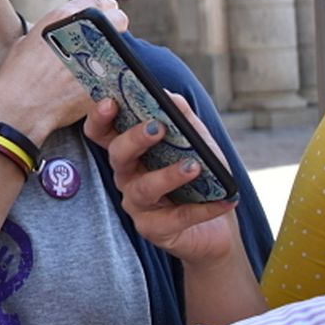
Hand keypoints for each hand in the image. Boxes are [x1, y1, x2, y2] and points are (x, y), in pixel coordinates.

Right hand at [0, 0, 129, 145]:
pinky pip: (121, 73)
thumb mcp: (29, 40)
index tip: (104, 17)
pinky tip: (100, 82)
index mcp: (64, 18)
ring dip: (116, 53)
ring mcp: (99, 56)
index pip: (99, 0)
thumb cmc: (18, 76)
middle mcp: (85, 33)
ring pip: (124, 46)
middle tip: (105, 41)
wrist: (20, 106)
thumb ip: (52, 29)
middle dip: (115, 29)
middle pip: (119, 20)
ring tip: (100, 64)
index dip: (104, 8)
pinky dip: (115, 76)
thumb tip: (62, 31)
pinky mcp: (107, 81)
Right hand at [83, 92, 241, 265]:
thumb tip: (168, 94)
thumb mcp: (198, 143)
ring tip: (194, 167)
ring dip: (168, 176)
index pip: (101, 133)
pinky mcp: (154, 230)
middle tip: (158, 128)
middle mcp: (127, 177)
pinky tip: (225, 200)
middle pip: (117, 155)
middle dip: (134, 139)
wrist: (217, 228)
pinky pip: (176, 217)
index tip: (110, 101)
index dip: (99, 117)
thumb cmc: (202, 180)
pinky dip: (203, 209)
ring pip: (143, 188)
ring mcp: (137, 205)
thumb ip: (183, 118)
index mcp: (130, 153)